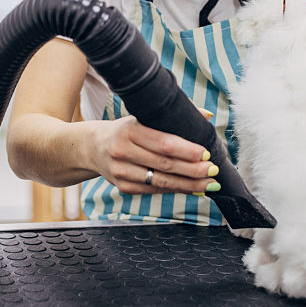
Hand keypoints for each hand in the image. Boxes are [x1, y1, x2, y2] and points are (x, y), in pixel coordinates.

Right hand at [89, 114, 219, 195]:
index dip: (187, 150)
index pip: (163, 142)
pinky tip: (192, 189)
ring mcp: (121, 172)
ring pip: (161, 181)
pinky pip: (154, 190)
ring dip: (189, 184)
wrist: (93, 147)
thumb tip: (205, 116)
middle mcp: (122, 151)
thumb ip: (172, 116)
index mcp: (129, 130)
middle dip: (193, 169)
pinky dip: (175, 190)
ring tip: (209, 183)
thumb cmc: (124, 130)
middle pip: (164, 164)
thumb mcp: (142, 117)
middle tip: (212, 169)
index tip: (205, 153)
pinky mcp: (123, 187)